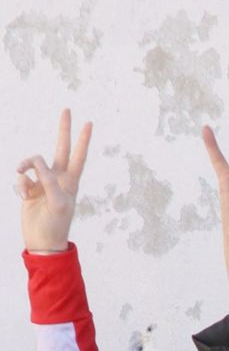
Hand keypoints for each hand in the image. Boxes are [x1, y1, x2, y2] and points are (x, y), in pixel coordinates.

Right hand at [16, 108, 89, 252]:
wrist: (42, 240)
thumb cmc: (55, 224)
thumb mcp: (57, 202)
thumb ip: (48, 179)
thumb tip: (38, 161)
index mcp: (71, 181)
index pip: (78, 156)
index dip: (83, 140)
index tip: (88, 123)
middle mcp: (58, 178)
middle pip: (61, 148)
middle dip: (63, 130)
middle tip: (67, 109)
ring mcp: (43, 181)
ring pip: (31, 163)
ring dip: (24, 170)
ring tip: (25, 190)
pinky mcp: (28, 187)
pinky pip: (20, 177)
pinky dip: (19, 185)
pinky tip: (23, 198)